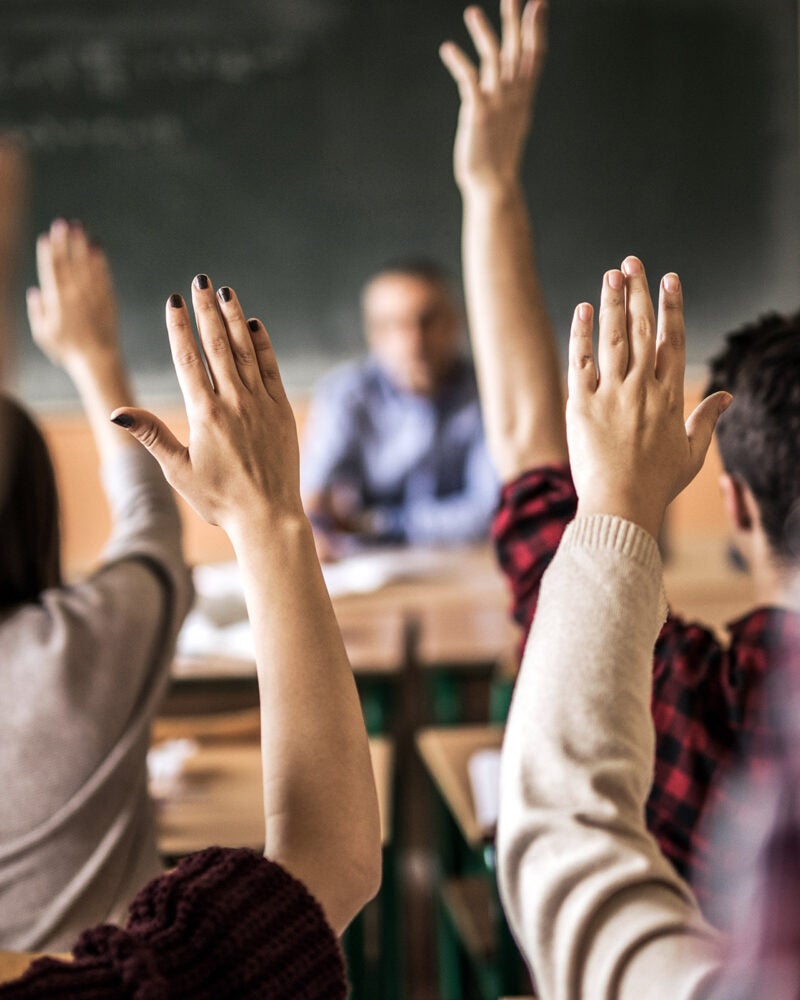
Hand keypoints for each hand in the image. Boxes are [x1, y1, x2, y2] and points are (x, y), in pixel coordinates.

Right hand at [27, 219, 118, 372]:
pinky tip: (97, 246)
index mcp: (56, 302)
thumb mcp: (43, 334)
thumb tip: (34, 291)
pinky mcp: (107, 300)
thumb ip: (37, 312)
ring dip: (82, 245)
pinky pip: (103, 276)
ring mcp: (92, 297)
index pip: (51, 271)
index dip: (48, 252)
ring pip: (86, 265)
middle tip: (63, 222)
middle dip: (65, 241)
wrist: (97, 360)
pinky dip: (100, 260)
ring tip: (79, 227)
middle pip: (68, 263)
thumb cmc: (67, 350)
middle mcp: (75, 295)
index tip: (46, 236)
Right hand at [111, 278, 303, 537]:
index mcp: (205, 414)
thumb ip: (151, 435)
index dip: (180, 327)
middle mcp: (234, 402)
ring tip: (225, 292)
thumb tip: (118, 412)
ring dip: (234, 318)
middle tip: (200, 281)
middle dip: (207, 310)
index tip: (174, 300)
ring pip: (245, 351)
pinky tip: (254, 324)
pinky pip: (271, 368)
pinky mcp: (281, 410)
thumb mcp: (178, 470)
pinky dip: (262, 344)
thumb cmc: (219, 499)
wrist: (268, 515)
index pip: (188, 359)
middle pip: (217, 345)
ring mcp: (261, 403)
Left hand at [440, 0, 546, 193]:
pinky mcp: (479, 113)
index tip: (538, 3)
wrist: (494, 185)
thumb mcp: (510, 121)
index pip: (535, 55)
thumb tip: (507, 82)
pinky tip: (447, 49)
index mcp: (523, 97)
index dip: (536, 28)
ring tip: (471, 12)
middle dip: (516, 21)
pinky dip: (459, 62)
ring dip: (484, 34)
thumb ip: (510, 97)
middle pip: (518, 51)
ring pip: (494, 60)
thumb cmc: (498, 157)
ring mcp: (498, 103)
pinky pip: (469, 81)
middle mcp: (514, 96)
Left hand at [566, 256, 731, 539]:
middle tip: (633, 262)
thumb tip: (726, 396)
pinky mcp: (582, 405)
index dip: (672, 307)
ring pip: (613, 338)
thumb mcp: (691, 453)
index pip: (673, 340)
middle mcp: (641, 388)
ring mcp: (611, 394)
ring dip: (613, 302)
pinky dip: (582, 334)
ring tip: (611, 274)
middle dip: (639, 292)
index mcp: (669, 396)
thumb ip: (707, 419)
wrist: (620, 504)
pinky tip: (583, 309)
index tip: (671, 279)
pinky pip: (581, 361)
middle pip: (642, 330)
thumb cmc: (657, 484)